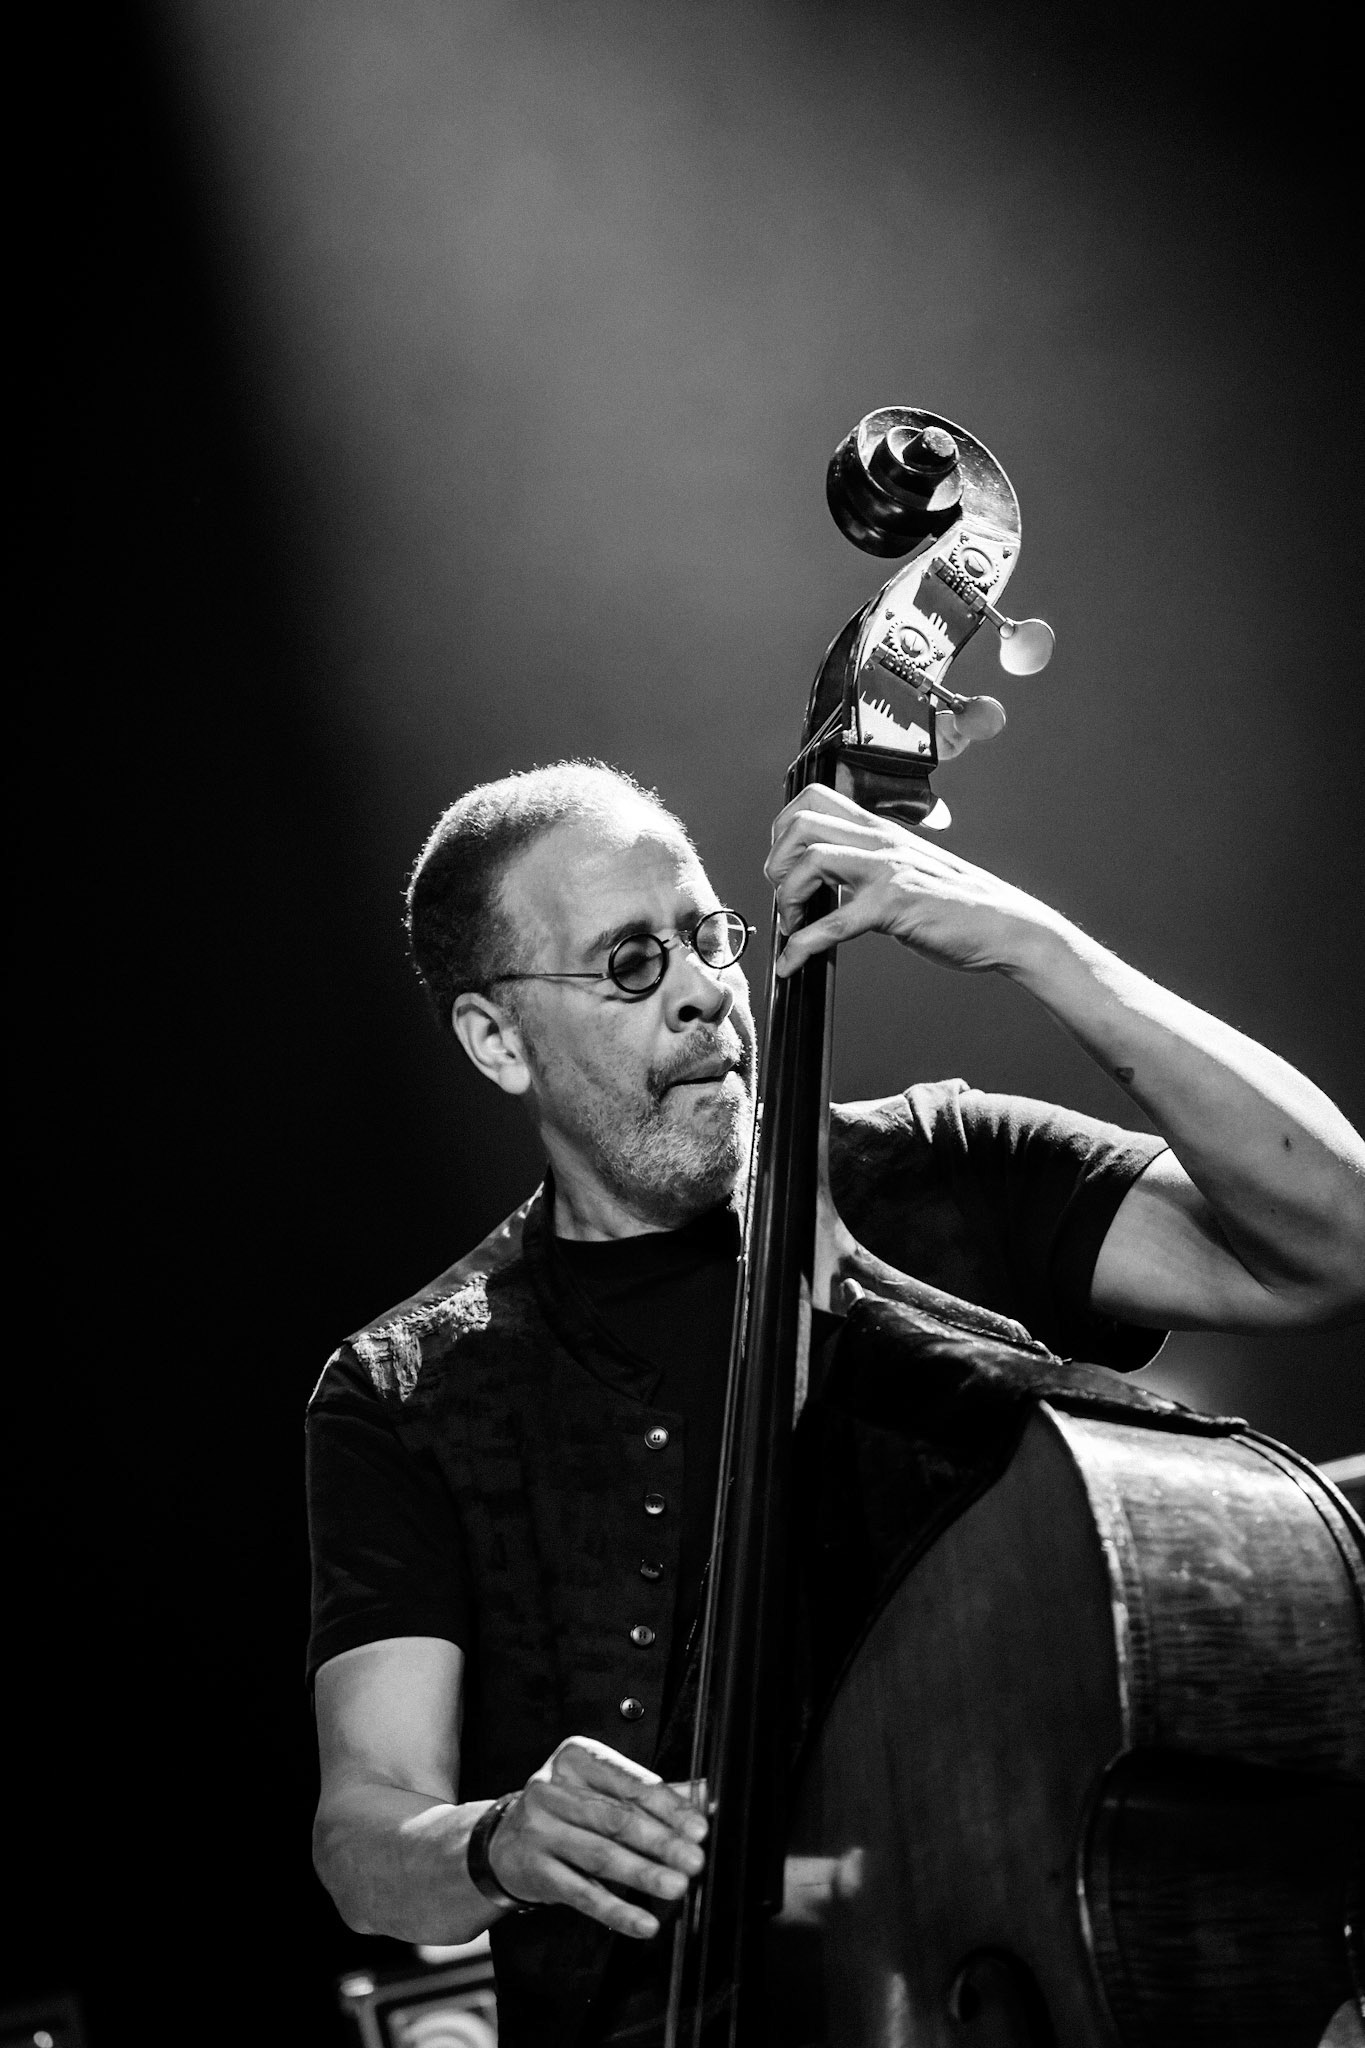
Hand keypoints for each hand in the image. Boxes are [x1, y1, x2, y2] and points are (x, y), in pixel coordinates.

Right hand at [487, 1736, 707, 1939]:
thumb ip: (647, 1794)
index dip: (668, 1807)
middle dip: (661, 1842)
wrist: (503, 1842)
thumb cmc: (565, 1811)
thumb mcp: (598, 1788)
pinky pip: (582, 1894)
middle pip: (616, 1819)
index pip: (630, 1783)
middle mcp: (552, 1789)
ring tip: (676, 1887)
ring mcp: (539, 1830)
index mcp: (575, 1759)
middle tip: (694, 1860)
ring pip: (600, 1855)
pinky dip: (617, 1910)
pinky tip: (644, 1922)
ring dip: (643, 1874)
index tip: (699, 1828)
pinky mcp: (535, 1870)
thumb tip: (703, 1799)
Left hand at [765, 785, 1067, 978]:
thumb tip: (822, 881)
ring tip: (794, 925)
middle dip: (776, 862)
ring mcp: (887, 870)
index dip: (782, 829)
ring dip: (787, 897)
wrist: (1007, 926)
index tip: (783, 864)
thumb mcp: (907, 869)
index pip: (813, 798)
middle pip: (801, 823)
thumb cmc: (958, 905)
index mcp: (880, 829)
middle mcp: (881, 841)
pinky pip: (831, 923)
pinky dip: (801, 947)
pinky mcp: (894, 905)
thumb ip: (869, 864)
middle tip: (784, 896)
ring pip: (810, 860)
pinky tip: (793, 963)